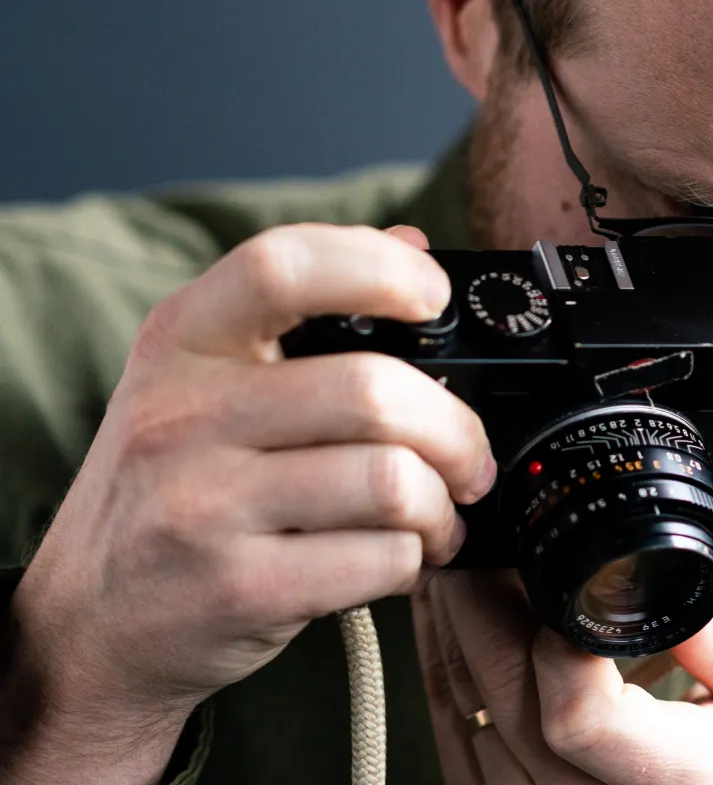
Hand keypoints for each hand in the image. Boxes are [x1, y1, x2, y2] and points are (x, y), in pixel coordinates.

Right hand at [3, 224, 495, 780]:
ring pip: (390, 481)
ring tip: (438, 516)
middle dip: (455, 429)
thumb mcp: (202, 381)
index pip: (281, 267)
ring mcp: (204, 507)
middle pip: (370, 391)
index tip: (433, 297)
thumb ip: (305, 309)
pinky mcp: (238, 589)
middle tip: (468, 457)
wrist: (90, 620)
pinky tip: (402, 558)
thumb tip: (410, 245)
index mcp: (182, 342)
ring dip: (443, 505)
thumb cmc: (168, 488)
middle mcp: (184, 416)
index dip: (378, 269)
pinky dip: (417, 559)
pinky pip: (381, 559)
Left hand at [414, 571, 712, 784]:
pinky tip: (442, 618)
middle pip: (504, 704)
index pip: (577, 715)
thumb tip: (655, 570)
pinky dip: (439, 669)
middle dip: (480, 605)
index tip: (553, 578)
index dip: (552, 638)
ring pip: (465, 715)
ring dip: (449, 629)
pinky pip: (450, 739)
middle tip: (480, 538)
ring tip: (456, 563)